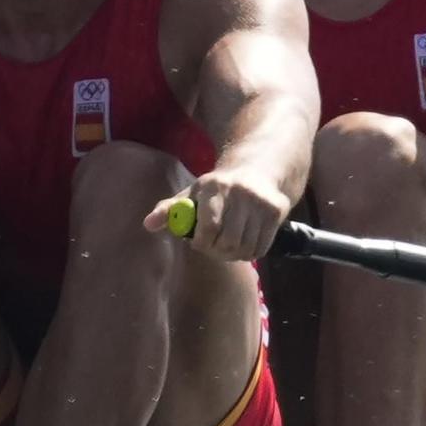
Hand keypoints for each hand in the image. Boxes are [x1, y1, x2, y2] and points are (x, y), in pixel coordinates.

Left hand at [143, 167, 290, 262]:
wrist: (258, 171)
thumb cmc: (217, 189)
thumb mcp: (192, 194)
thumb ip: (169, 209)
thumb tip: (148, 224)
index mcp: (215, 186)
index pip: (209, 227)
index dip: (201, 243)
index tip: (198, 243)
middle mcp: (240, 192)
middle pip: (228, 241)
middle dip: (217, 251)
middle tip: (213, 248)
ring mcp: (261, 202)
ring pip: (245, 247)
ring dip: (233, 254)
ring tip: (227, 245)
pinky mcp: (277, 211)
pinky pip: (261, 248)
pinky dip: (249, 253)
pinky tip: (243, 242)